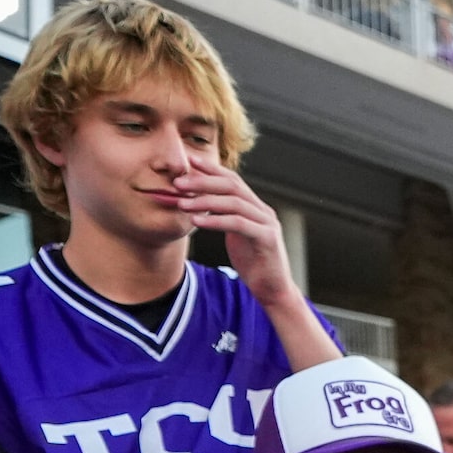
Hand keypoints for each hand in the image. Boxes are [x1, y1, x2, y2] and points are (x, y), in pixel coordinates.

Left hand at [171, 164, 299, 310]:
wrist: (274, 291)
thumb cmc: (254, 264)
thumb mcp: (237, 236)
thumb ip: (226, 218)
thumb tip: (204, 203)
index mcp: (256, 207)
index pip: (233, 180)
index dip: (212, 169)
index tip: (189, 161)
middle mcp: (264, 211)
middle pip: (232, 186)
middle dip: (203, 182)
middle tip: (178, 183)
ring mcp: (267, 224)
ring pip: (234, 203)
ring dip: (204, 201)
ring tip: (182, 203)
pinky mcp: (267, 239)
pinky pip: (237, 224)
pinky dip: (215, 220)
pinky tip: (196, 221)